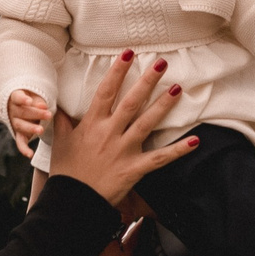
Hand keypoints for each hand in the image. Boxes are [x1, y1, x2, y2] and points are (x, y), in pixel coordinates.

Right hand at [5, 88, 52, 153]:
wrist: (25, 108)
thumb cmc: (33, 99)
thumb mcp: (35, 96)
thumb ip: (38, 101)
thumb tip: (43, 106)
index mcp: (15, 98)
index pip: (17, 97)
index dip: (22, 99)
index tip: (29, 101)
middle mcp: (12, 111)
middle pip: (22, 112)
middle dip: (36, 113)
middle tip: (49, 114)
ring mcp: (15, 123)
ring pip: (21, 126)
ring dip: (31, 128)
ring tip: (41, 130)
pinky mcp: (19, 134)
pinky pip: (20, 142)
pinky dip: (24, 149)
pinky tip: (30, 154)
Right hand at [47, 49, 197, 205]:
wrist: (72, 202)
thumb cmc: (66, 172)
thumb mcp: (60, 142)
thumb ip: (63, 122)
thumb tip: (58, 105)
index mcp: (92, 124)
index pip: (106, 91)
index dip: (118, 71)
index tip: (128, 53)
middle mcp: (110, 133)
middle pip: (131, 102)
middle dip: (146, 81)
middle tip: (161, 63)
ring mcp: (124, 150)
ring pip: (147, 123)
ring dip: (163, 106)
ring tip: (177, 89)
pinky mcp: (135, 168)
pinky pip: (160, 158)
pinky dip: (178, 150)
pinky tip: (195, 141)